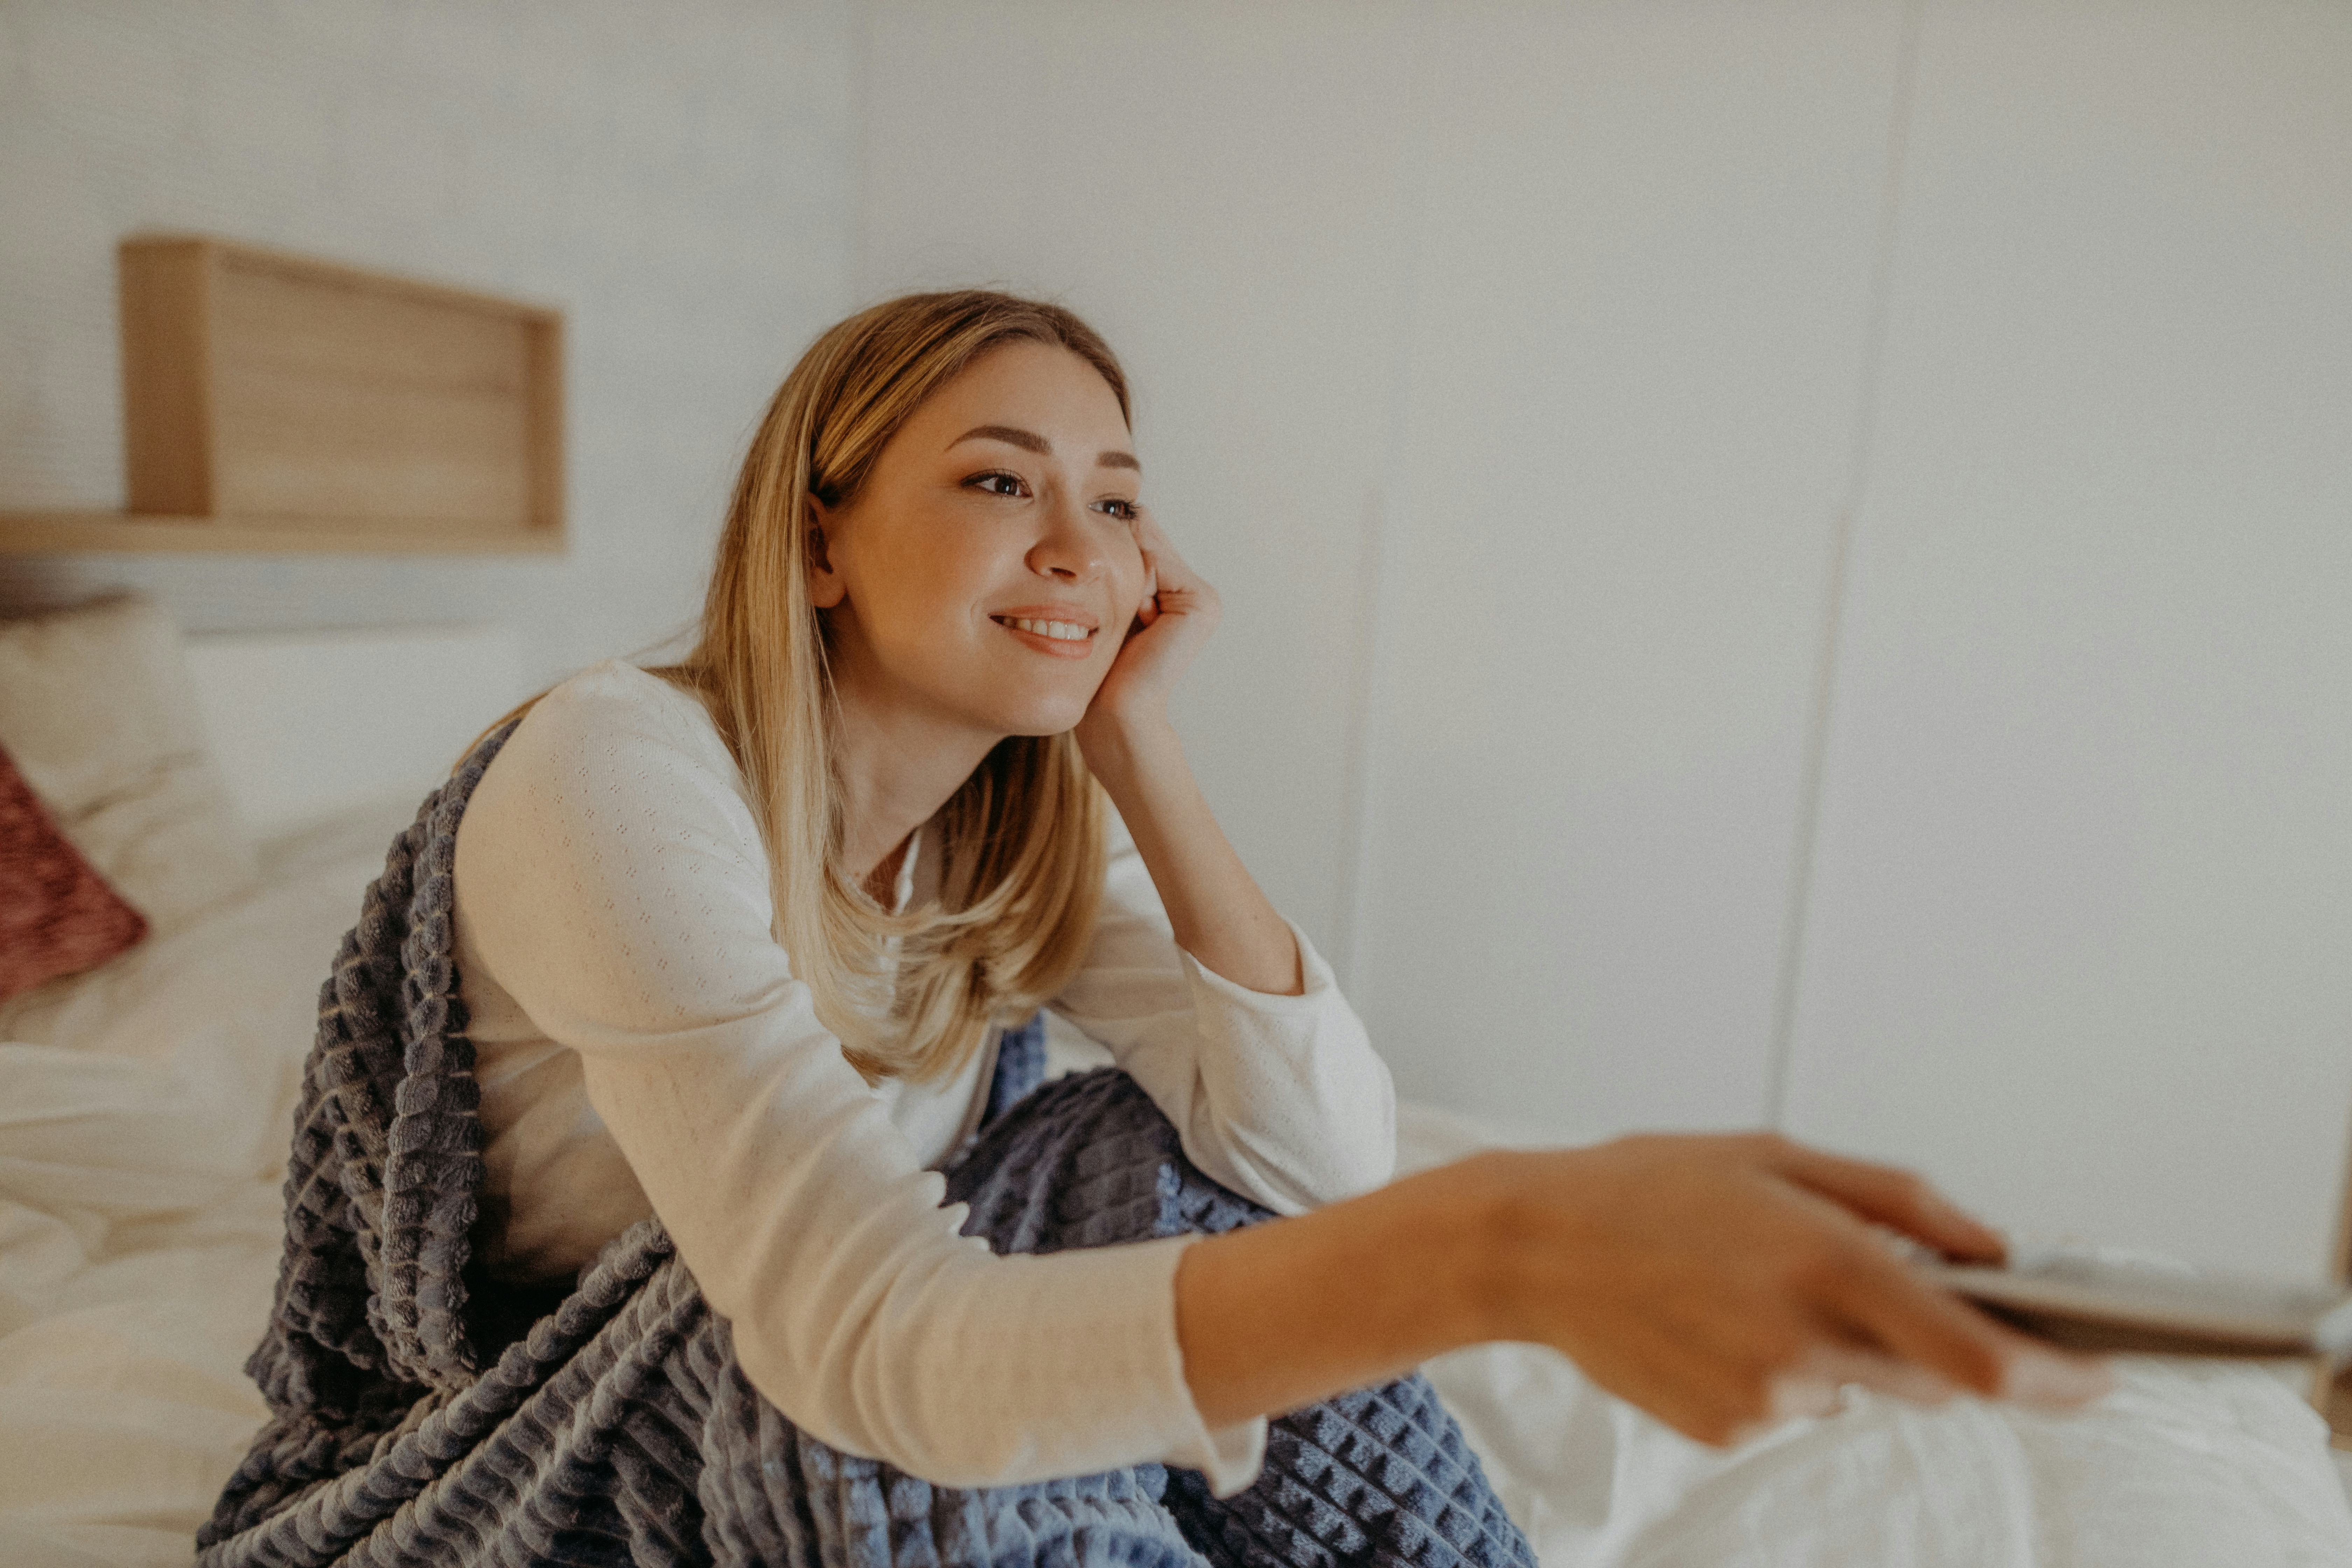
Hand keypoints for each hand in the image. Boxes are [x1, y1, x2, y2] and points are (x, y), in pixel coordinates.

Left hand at [1075, 507, 1219, 751]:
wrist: (1115, 711)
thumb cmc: (1101, 667)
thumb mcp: (1107, 605)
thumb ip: (1122, 564)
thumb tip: (1123, 511)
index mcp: (1176, 593)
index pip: (1141, 542)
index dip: (1111, 552)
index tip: (1098, 590)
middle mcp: (1195, 592)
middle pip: (1145, 542)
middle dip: (1118, 562)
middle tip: (1113, 609)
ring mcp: (1203, 597)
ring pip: (1147, 551)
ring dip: (1123, 575)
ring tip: (1127, 620)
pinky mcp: (1202, 603)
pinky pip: (1156, 564)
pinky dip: (1135, 584)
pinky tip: (1138, 618)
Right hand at [1474, 1133, 2111, 1445]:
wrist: (1533, 1245)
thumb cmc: (1648, 1186)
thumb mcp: (1779, 1154)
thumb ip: (1900, 1201)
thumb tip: (1994, 1247)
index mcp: (1830, 1261)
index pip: (1983, 1359)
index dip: (2058, 1379)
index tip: (2097, 1378)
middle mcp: (1806, 1340)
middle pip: (1929, 1376)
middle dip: (1920, 1337)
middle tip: (1839, 1277)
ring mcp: (1766, 1396)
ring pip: (1853, 1388)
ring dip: (1834, 1347)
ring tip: (1746, 1286)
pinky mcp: (1727, 1428)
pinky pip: (1791, 1406)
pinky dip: (1776, 1370)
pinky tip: (1714, 1319)